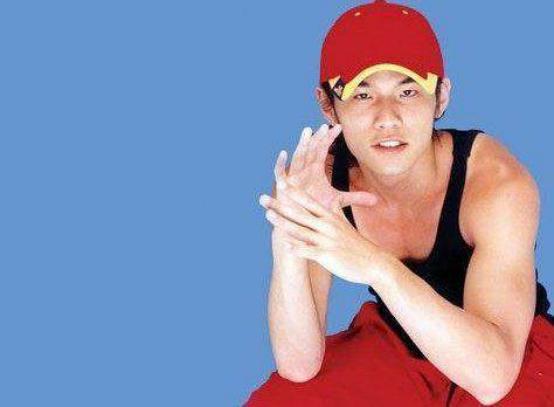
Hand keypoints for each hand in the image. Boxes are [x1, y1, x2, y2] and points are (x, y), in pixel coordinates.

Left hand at [259, 178, 384, 284]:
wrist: (374, 263)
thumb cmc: (358, 244)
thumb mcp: (346, 223)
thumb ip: (337, 210)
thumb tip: (333, 198)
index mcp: (330, 218)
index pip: (309, 201)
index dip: (294, 192)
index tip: (281, 182)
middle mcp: (327, 226)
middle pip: (299, 213)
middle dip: (280, 205)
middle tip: (263, 198)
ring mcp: (327, 240)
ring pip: (301, 230)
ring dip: (283, 223)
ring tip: (267, 215)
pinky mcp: (328, 255)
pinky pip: (309, 251)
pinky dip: (298, 248)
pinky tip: (286, 246)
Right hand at [273, 123, 377, 214]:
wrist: (301, 222)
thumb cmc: (316, 209)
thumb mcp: (338, 201)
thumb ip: (355, 198)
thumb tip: (376, 199)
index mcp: (315, 171)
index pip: (322, 151)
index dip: (329, 139)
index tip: (338, 128)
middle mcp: (304, 171)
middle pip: (310, 151)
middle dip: (316, 139)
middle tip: (323, 127)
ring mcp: (293, 178)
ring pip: (297, 158)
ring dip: (301, 146)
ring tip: (306, 132)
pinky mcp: (283, 187)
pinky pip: (280, 173)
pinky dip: (281, 164)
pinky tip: (284, 153)